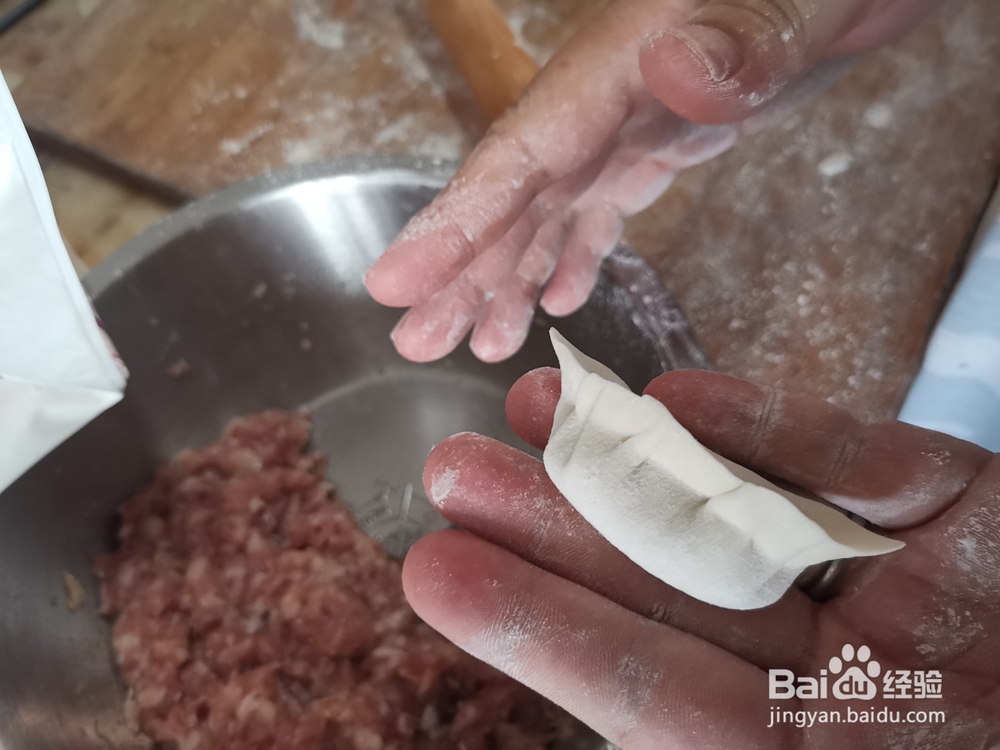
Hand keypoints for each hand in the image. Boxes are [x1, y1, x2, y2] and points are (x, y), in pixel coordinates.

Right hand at [365, 0, 941, 362]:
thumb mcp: (792, 3)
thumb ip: (735, 37)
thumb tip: (675, 72)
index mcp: (613, 69)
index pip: (516, 156)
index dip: (453, 224)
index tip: (392, 286)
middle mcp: (602, 101)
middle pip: (515, 194)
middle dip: (462, 270)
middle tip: (418, 342)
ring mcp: (629, 122)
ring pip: (549, 209)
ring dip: (509, 276)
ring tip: (480, 342)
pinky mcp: (662, 141)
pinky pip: (602, 206)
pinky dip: (575, 254)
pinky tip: (559, 300)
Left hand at [403, 367, 999, 747]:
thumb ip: (721, 738)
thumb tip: (651, 738)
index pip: (659, 700)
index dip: (542, 631)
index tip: (437, 569)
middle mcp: (862, 682)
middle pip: (685, 590)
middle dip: (566, 529)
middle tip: (450, 467)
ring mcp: (925, 595)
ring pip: (758, 512)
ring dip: (645, 460)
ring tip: (532, 408)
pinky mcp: (986, 518)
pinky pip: (869, 465)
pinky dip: (779, 426)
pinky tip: (681, 394)